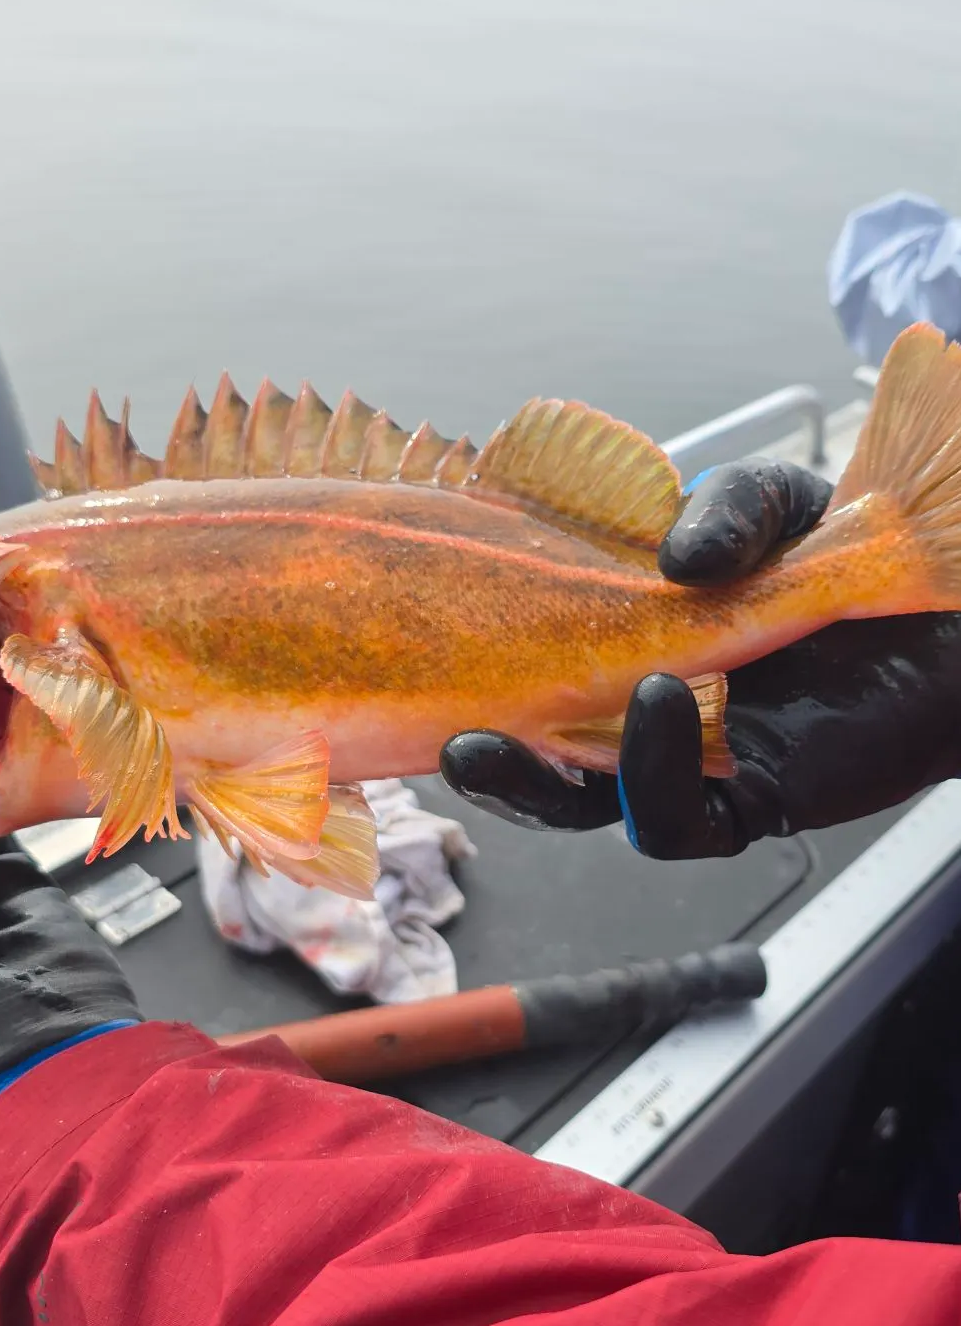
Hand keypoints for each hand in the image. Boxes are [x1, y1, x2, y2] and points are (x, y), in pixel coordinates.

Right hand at [440, 459, 960, 857]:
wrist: (951, 607)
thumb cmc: (850, 557)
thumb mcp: (779, 506)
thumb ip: (727, 508)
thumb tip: (677, 566)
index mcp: (608, 646)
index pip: (519, 673)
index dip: (465, 671)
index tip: (419, 640)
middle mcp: (630, 714)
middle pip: (529, 762)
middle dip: (479, 762)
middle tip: (445, 740)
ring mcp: (683, 767)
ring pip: (579, 805)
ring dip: (526, 783)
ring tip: (484, 742)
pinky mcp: (746, 805)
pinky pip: (669, 819)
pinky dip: (646, 764)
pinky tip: (656, 693)